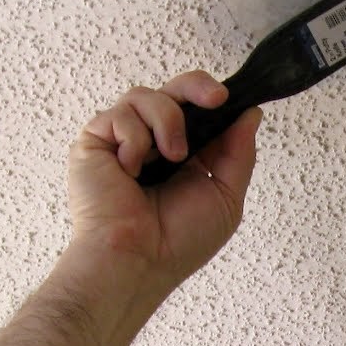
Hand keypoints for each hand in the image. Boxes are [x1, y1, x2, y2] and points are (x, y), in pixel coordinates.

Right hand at [67, 71, 262, 291]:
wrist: (138, 260)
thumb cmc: (177, 242)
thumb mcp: (226, 197)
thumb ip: (239, 153)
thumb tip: (251, 114)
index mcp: (183, 156)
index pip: (196, 110)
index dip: (211, 97)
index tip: (227, 100)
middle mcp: (151, 144)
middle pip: (171, 90)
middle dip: (195, 85)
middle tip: (214, 98)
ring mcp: (121, 142)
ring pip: (145, 96)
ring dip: (167, 121)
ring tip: (172, 156)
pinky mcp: (94, 142)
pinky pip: (119, 115)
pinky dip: (134, 138)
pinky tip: (132, 170)